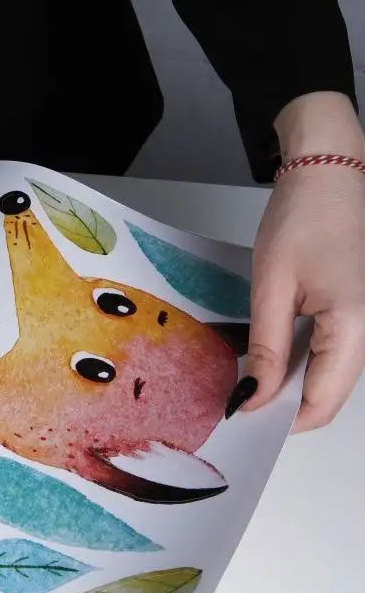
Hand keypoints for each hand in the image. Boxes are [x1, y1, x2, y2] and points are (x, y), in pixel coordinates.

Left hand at [235, 92, 364, 431]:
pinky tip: (272, 356)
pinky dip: (304, 363)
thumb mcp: (272, 287)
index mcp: (354, 328)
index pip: (321, 404)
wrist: (331, 172)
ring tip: (250, 377)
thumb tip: (252, 396)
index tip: (241, 416)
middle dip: (285, 406)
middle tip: (239, 398)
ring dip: (293, 386)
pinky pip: (335, 355)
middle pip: (329, 396)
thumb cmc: (305, 217)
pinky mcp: (360, 315)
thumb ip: (266, 348)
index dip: (280, 420)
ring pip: (332, 378)